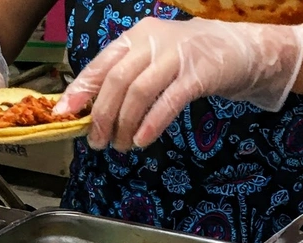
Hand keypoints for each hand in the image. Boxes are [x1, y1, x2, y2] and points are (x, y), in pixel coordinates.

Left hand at [55, 17, 302, 151]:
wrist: (238, 49)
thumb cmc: (185, 61)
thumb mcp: (150, 63)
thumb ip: (122, 80)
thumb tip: (88, 111)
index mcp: (136, 37)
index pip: (101, 64)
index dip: (80, 90)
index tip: (64, 114)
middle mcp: (154, 41)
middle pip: (117, 80)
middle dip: (102, 115)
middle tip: (97, 141)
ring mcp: (178, 55)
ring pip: (139, 91)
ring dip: (125, 124)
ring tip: (121, 146)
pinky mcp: (201, 72)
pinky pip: (169, 100)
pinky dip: (152, 123)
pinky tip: (142, 140)